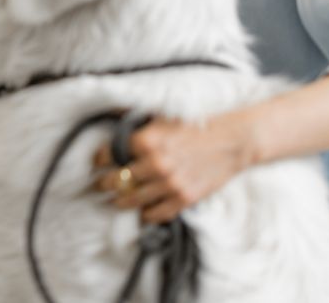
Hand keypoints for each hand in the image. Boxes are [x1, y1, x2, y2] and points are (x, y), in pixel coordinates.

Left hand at [93, 115, 254, 222]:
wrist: (233, 140)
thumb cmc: (197, 125)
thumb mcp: (163, 117)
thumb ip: (137, 121)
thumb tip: (111, 116)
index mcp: (146, 140)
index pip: (108, 154)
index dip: (98, 159)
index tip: (95, 162)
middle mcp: (155, 164)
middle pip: (116, 180)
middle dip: (104, 183)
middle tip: (99, 185)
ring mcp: (170, 184)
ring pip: (132, 200)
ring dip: (121, 201)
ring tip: (115, 200)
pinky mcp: (184, 198)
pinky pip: (156, 213)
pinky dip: (146, 214)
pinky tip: (141, 211)